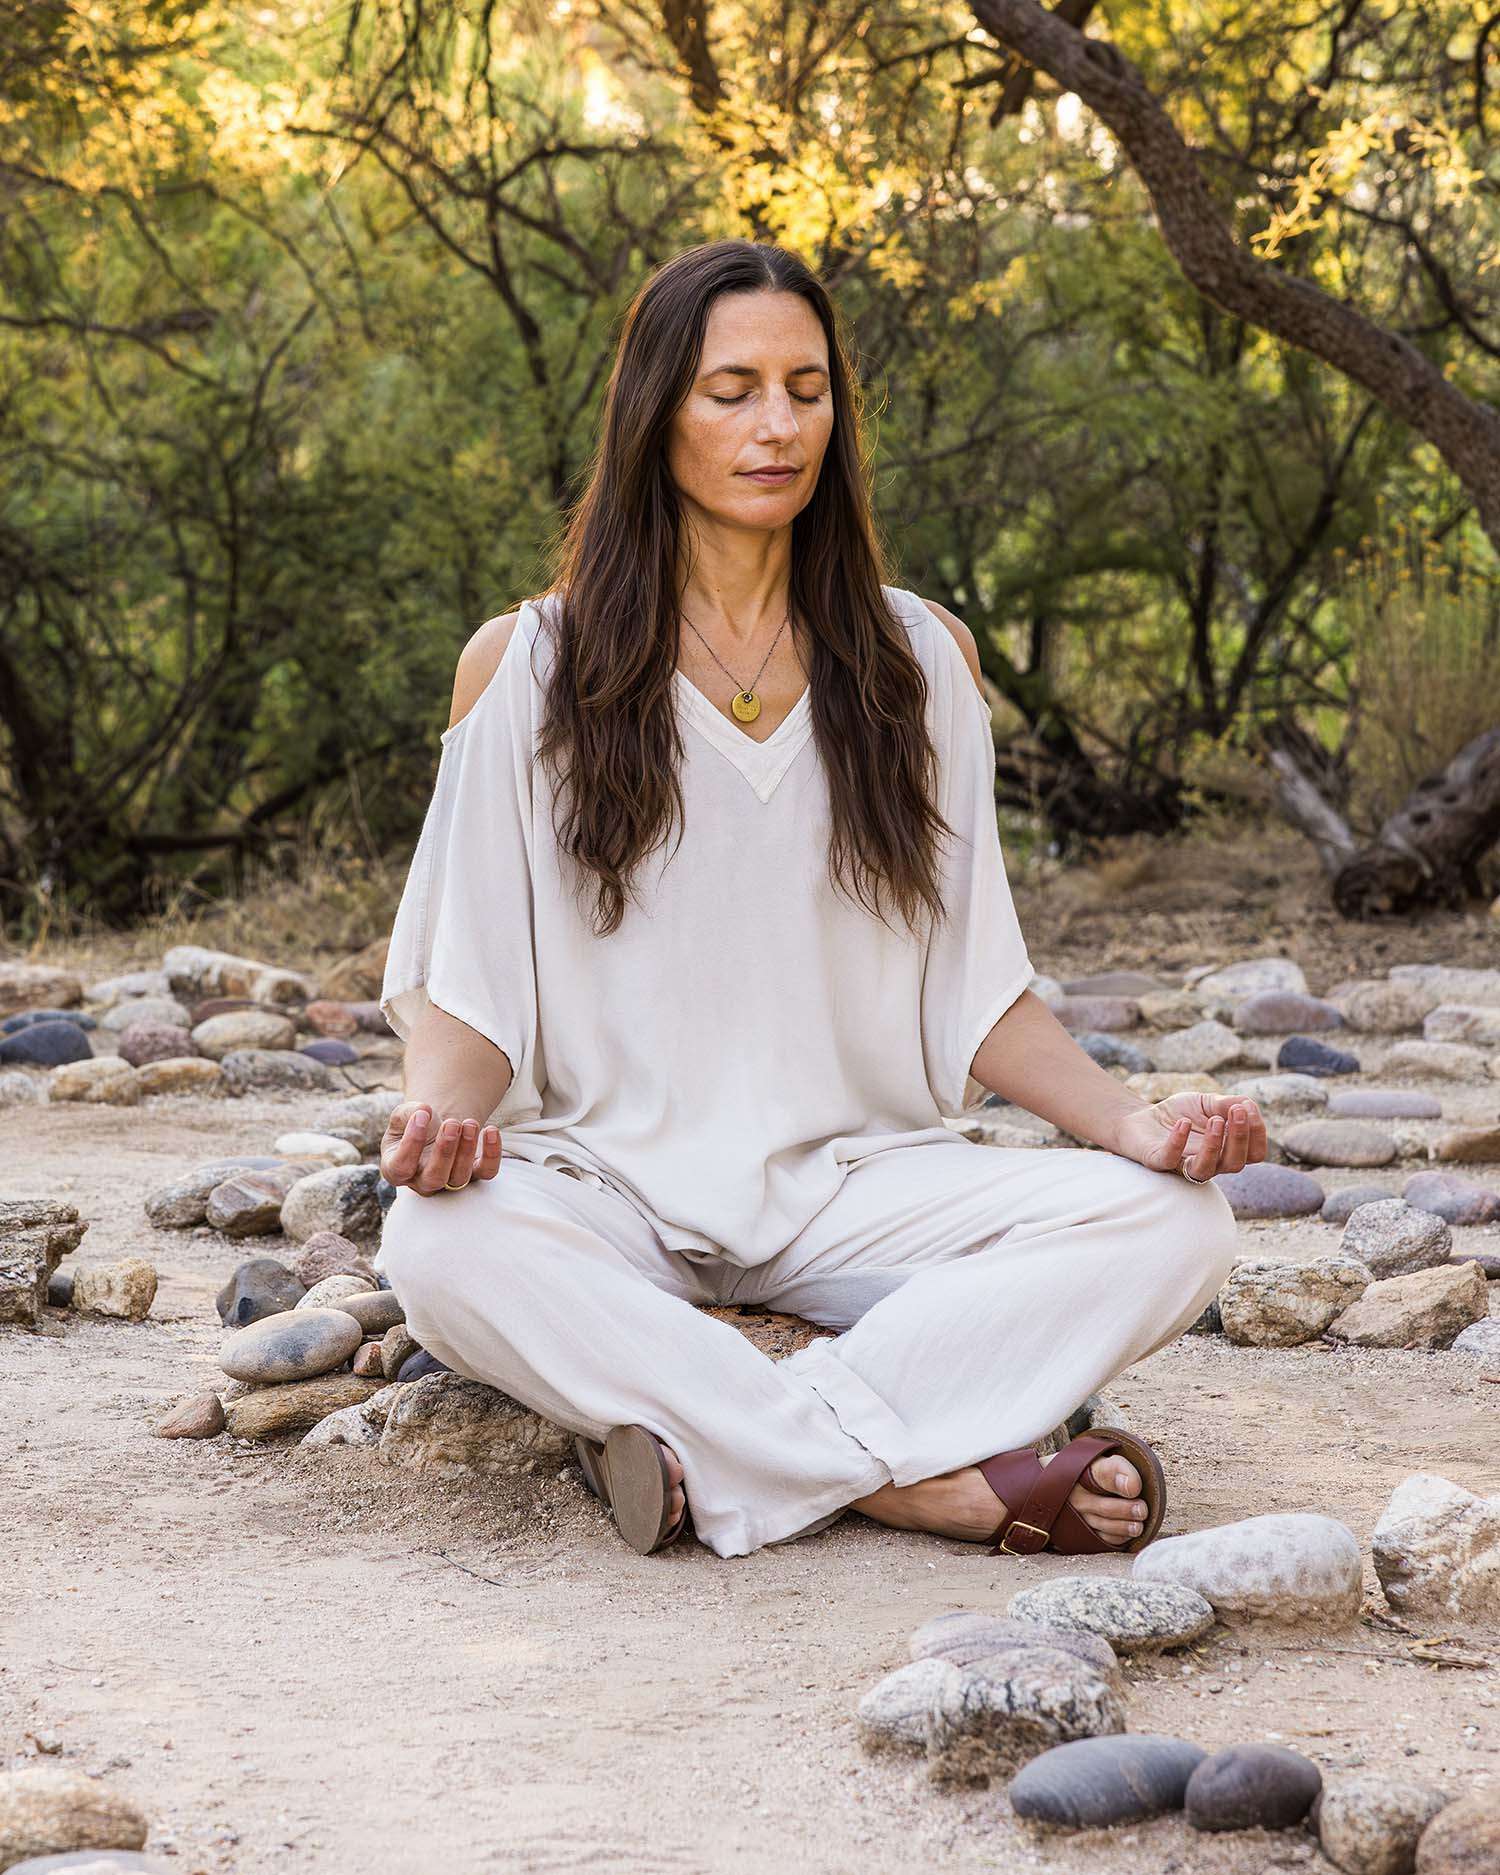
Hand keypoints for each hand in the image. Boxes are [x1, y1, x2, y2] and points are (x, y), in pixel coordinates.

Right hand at [381, 1099, 502, 1195]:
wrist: (435, 1128)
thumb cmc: (414, 1124)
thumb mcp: (403, 1116)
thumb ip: (408, 1113)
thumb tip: (424, 1111)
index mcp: (397, 1170)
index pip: (400, 1167)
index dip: (411, 1144)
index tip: (421, 1117)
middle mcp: (422, 1181)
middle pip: (434, 1179)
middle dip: (444, 1151)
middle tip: (451, 1124)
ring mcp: (449, 1181)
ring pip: (460, 1177)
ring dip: (467, 1149)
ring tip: (469, 1123)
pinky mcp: (474, 1174)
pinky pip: (486, 1171)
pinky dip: (492, 1154)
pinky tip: (491, 1131)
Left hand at [1112, 1092, 1267, 1180]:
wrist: (1141, 1117)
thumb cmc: (1179, 1113)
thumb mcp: (1208, 1102)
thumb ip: (1229, 1103)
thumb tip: (1248, 1105)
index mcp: (1226, 1151)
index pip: (1254, 1155)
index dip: (1257, 1134)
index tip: (1247, 1109)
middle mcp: (1209, 1163)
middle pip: (1235, 1164)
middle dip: (1240, 1138)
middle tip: (1236, 1112)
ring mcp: (1183, 1164)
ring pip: (1206, 1170)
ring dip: (1214, 1146)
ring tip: (1214, 1120)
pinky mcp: (1158, 1161)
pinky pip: (1170, 1160)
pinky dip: (1178, 1142)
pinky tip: (1183, 1123)